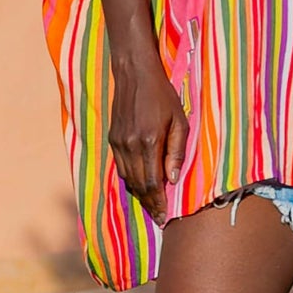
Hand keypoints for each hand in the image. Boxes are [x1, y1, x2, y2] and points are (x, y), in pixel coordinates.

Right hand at [108, 52, 188, 225]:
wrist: (134, 75)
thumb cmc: (163, 96)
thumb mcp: (179, 121)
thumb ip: (177, 151)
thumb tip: (174, 179)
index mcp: (149, 141)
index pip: (153, 182)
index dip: (159, 202)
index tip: (165, 217)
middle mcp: (130, 145)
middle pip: (139, 185)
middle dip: (150, 204)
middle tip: (159, 218)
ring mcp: (118, 143)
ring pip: (128, 179)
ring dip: (140, 195)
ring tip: (152, 206)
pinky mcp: (112, 139)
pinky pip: (122, 168)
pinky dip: (131, 180)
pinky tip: (141, 186)